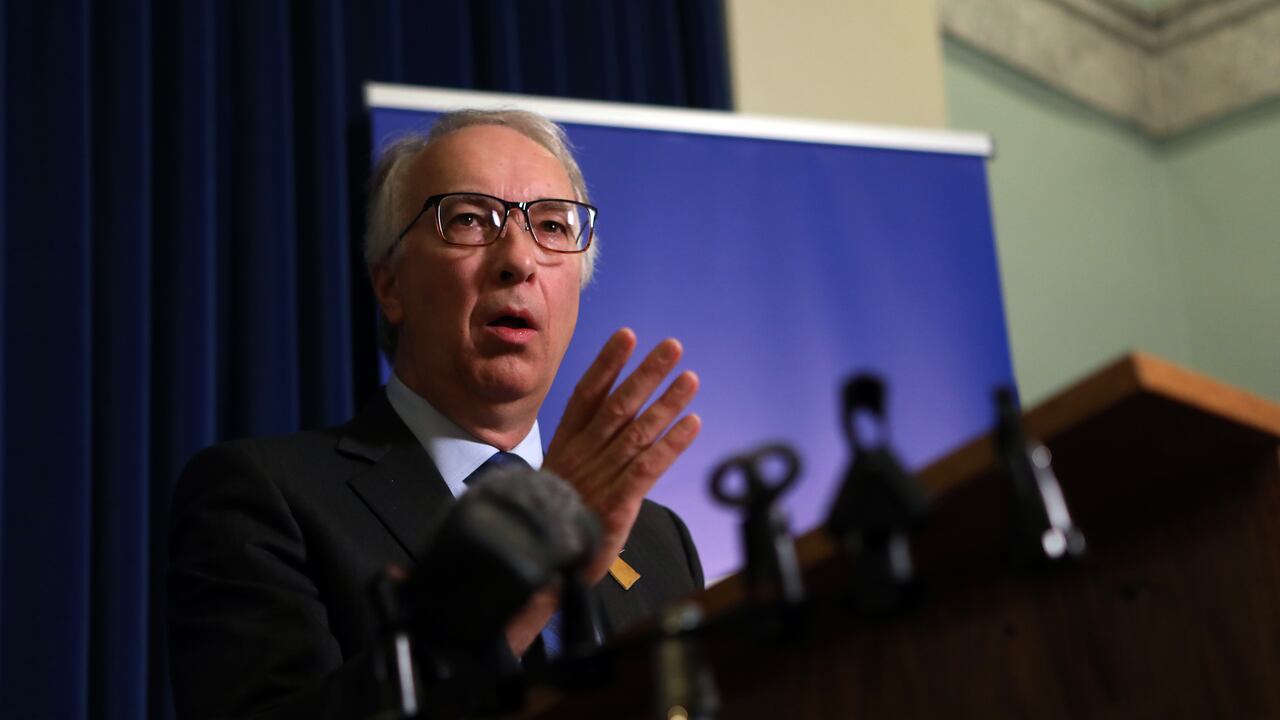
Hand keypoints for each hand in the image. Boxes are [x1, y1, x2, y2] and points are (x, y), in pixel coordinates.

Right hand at [543, 328, 701, 582]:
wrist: (539, 566)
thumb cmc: (556, 517)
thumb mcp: (560, 476)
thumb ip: (583, 447)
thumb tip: (609, 415)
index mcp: (566, 445)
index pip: (586, 395)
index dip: (607, 364)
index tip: (627, 336)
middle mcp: (583, 456)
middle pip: (618, 406)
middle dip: (647, 374)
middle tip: (673, 346)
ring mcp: (599, 478)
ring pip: (638, 432)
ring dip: (667, 403)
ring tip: (690, 379)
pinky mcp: (616, 505)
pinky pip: (647, 468)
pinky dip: (671, 445)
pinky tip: (691, 424)